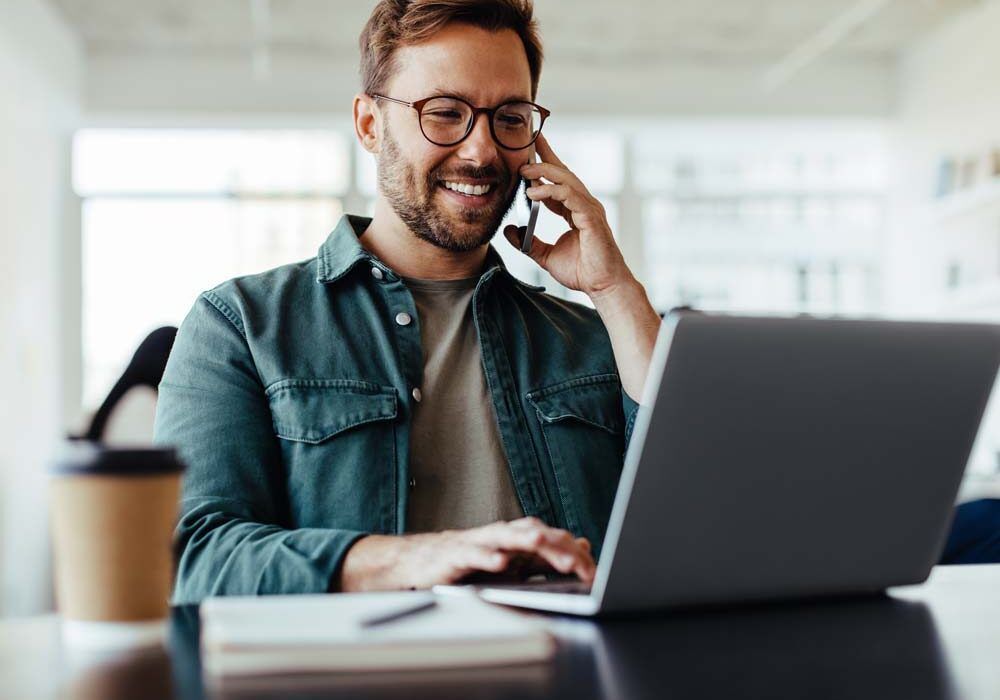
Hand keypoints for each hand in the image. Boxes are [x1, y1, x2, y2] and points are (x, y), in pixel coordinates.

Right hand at [338, 517, 594, 591]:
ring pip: (507, 537)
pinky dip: (487, 557)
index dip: (574, 555)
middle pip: (536, 534)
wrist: (421, 563)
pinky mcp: (457, 554)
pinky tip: (499, 563)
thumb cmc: (469, 562)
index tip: (594, 573)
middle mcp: (501, 535)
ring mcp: (479, 542)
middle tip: (581, 565)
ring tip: (543, 545)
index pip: (553, 540)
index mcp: (518, 537)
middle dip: (558, 548)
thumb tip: (582, 546)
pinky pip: (474, 554)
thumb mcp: (513, 563)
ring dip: (526, 540)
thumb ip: (546, 556)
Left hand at [503, 132, 634, 299]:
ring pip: (566, 179)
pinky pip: (570, 196)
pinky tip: (534, 193)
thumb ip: (528, 243)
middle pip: (563, 173)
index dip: (544, 165)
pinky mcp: (591, 217)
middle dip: (545, 156)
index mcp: (574, 210)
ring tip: (524, 171)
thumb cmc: (583, 271)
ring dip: (544, 172)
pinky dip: (551, 191)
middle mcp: (583, 205)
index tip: (528, 151)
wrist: (602, 286)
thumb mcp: (545, 256)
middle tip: (525, 147)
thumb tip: (509, 231)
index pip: (558, 182)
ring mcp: (589, 209)